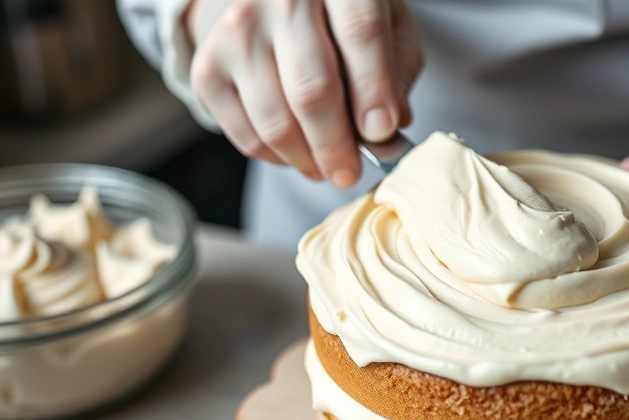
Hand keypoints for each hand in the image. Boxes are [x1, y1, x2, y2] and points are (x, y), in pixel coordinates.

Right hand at [185, 0, 422, 186]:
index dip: (374, 91)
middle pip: (311, 88)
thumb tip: (389, 125)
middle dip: (337, 146)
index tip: (382, 134)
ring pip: (275, 121)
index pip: (359, 34)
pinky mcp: (209, 67)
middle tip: (351, 173)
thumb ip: (397, 71)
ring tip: (327, 168)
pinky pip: (245, 134)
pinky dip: (276, 157)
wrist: (273, 0)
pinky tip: (297, 153)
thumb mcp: (388, 27)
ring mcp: (238, 32)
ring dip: (307, 160)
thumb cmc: (341, 18)